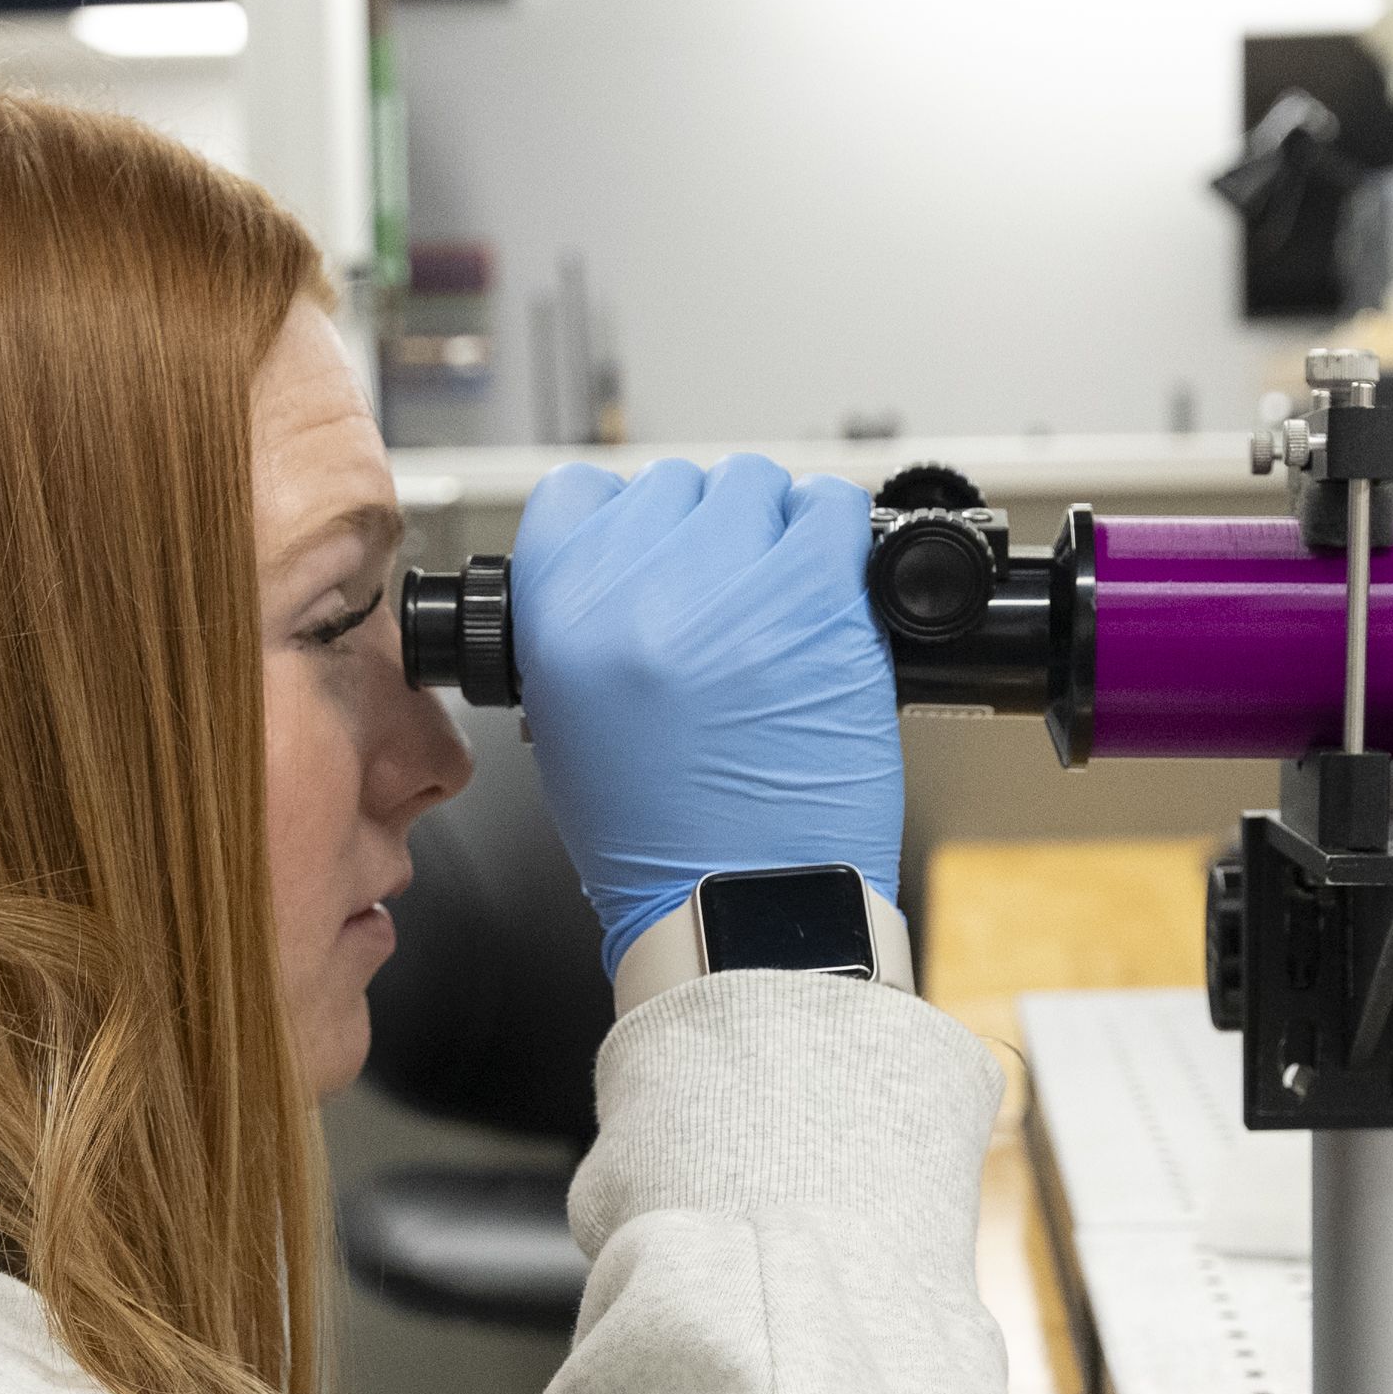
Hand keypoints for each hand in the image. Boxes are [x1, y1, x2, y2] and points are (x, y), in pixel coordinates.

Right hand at [510, 454, 902, 974]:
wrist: (745, 909)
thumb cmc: (662, 844)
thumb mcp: (566, 731)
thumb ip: (580, 628)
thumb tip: (628, 562)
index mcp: (557, 622)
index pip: (577, 494)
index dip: (622, 521)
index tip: (652, 552)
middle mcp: (634, 592)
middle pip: (673, 484)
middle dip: (701, 535)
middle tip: (725, 603)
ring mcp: (728, 589)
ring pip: (753, 485)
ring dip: (769, 532)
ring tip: (778, 605)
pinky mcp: (815, 601)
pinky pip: (832, 509)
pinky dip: (835, 538)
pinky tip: (828, 590)